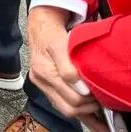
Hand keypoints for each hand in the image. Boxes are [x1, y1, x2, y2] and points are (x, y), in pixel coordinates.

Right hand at [28, 7, 102, 121]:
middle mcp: (41, 81)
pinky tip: (90, 117)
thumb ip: (67, 68)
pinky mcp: (46, 86)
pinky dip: (77, 111)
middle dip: (88, 109)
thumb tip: (81, 90)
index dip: (89, 99)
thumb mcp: (59, 45)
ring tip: (100, 115)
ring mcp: (42, 85)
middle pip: (68, 108)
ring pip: (65, 109)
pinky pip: (62, 104)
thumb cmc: (51, 33)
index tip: (101, 95)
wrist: (39, 25)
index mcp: (43, 72)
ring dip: (84, 114)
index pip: (71, 97)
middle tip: (102, 103)